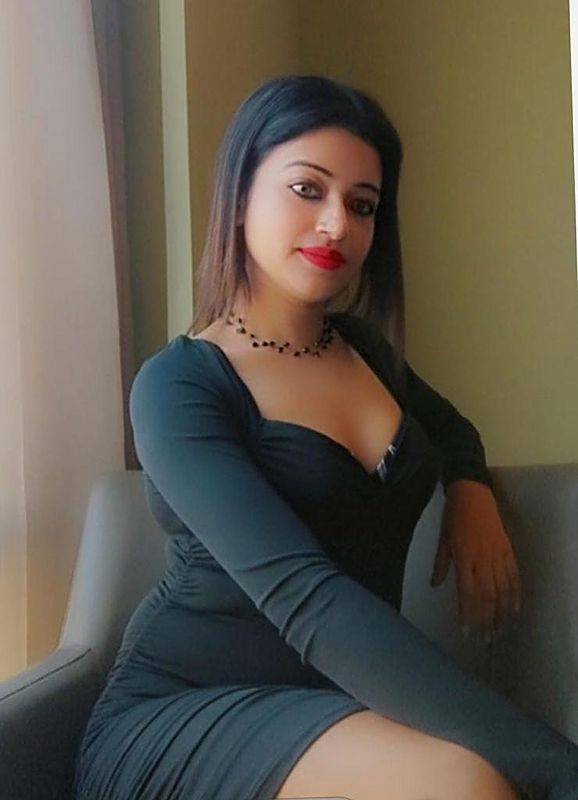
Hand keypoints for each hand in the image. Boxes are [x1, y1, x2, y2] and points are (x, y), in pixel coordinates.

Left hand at [430, 479, 521, 637]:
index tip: (466, 631)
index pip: (467, 592)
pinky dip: (515, 593)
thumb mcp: (442, 539)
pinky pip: (514, 575)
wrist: (472, 492)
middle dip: (486, 618)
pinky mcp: (508, 549)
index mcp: (463, 556)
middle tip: (485, 637)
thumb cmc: (453, 515)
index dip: (467, 613)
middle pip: (486, 595)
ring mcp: (497, 554)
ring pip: (502, 589)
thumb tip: (434, 585)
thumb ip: (440, 564)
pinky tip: (514, 608)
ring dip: (502, 611)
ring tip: (499, 629)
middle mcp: (482, 558)